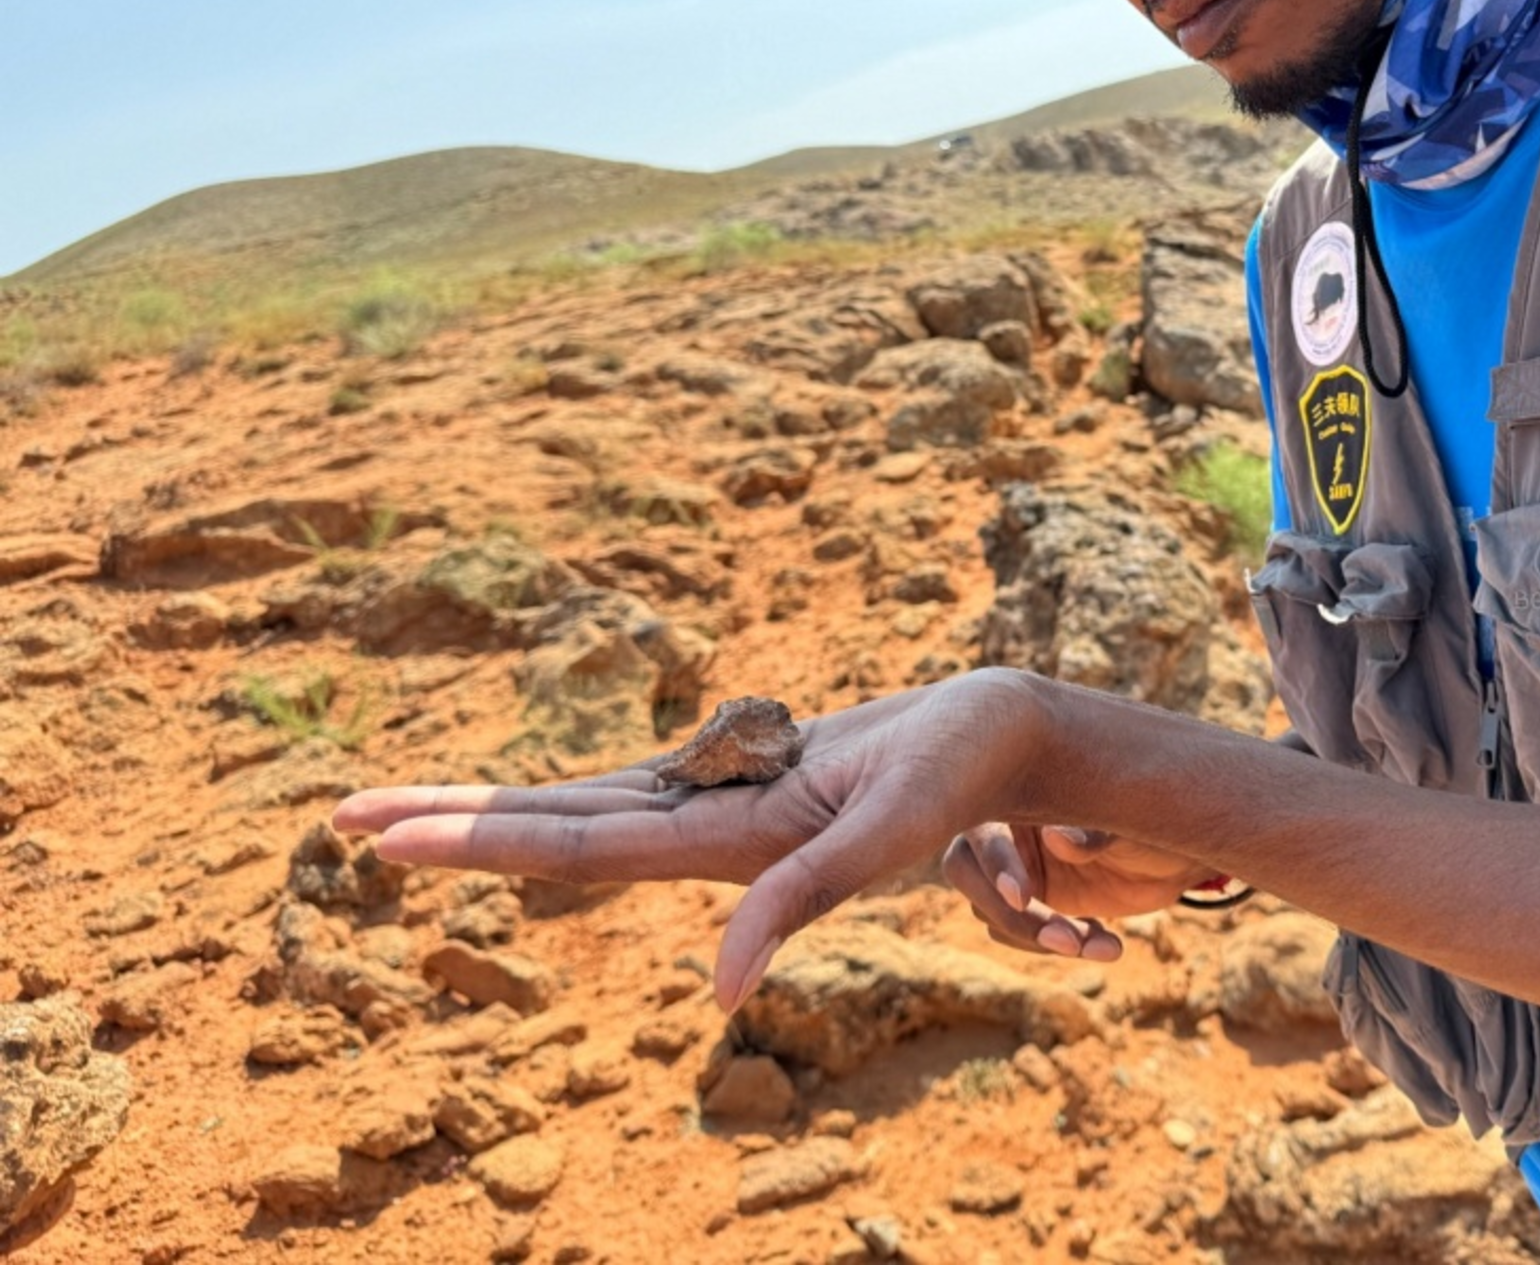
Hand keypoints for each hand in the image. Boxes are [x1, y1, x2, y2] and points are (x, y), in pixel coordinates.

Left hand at [332, 672, 1048, 1011]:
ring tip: (398, 805)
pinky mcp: (744, 783)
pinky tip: (531, 797)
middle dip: (449, 823)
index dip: (479, 838)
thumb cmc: (956, 776)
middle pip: (553, 829)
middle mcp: (705, 839)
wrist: (1002, 740)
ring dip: (492, 807)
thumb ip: (801, 905)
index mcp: (725, 850)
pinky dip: (570, 792)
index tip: (384, 834)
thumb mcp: (886, 834)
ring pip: (583, 808)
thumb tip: (716, 999)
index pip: (576, 844)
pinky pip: (637, 787)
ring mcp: (721, 812)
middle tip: (338, 814)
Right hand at [941, 822, 1212, 961]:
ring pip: (995, 913)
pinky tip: (1106, 944)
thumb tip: (1055, 836)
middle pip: (966, 872)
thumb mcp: (1129, 823)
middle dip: (1010, 913)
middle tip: (1064, 940)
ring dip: (1040, 937)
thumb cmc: (1151, 820)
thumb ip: (1093, 829)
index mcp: (1019, 792)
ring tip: (1097, 943)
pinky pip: (1024, 935)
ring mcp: (1014, 869)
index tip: (1022, 897)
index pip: (982, 827)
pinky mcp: (1031, 905)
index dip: (996, 862)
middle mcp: (1007, 828)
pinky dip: (1061, 946)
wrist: (1175, 856)